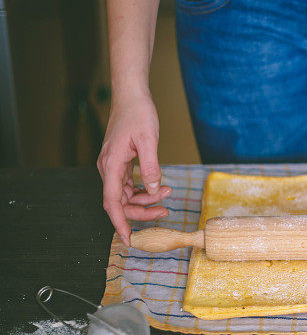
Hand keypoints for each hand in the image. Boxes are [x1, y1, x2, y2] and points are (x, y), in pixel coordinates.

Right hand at [97, 91, 170, 244]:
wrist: (131, 95)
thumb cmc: (139, 114)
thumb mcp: (149, 141)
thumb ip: (151, 168)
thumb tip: (155, 191)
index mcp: (111, 165)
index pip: (112, 202)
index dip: (120, 223)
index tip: (129, 239)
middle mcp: (108, 168)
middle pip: (121, 202)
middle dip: (143, 211)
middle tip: (166, 211)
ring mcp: (114, 166)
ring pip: (127, 194)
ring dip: (147, 199)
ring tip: (169, 193)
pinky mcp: (121, 162)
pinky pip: (130, 184)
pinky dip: (145, 189)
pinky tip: (161, 186)